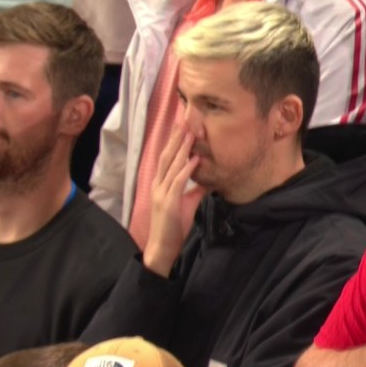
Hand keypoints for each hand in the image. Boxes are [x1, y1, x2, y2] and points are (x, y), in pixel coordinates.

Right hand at [143, 125, 205, 276]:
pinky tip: (194, 159)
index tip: (182, 127)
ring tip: (190, 133)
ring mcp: (162, 193)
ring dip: (181, 149)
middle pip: (166, 156)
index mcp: (160, 184)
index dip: (174, 142)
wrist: (162, 246)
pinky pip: (178, 182)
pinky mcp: (169, 203)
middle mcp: (158, 184)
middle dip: (176, 138)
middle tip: (184, 120)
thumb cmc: (174, 226)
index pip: (166, 158)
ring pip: (171, 165)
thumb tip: (207, 180)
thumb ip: (194, 191)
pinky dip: (186, 170)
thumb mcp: (187, 204)